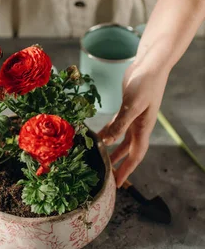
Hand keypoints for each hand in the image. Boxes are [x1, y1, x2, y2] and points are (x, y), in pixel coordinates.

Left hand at [98, 62, 168, 187]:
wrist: (150, 64)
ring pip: (121, 138)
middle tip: (108, 177)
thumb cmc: (145, 84)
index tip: (119, 184)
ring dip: (112, 149)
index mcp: (143, 128)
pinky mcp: (126, 107)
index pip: (136, 155)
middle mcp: (139, 125)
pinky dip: (107, 132)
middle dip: (119, 164)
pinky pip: (115, 125)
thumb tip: (109, 142)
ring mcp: (133, 116)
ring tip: (100, 159)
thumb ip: (120, 124)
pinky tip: (97, 136)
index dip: (127, 170)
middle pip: (128, 151)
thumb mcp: (132, 105)